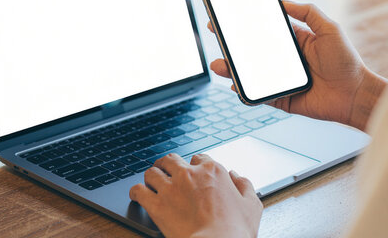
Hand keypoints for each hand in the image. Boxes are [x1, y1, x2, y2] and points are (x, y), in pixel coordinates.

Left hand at [129, 153, 262, 237]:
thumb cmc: (235, 229)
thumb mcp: (251, 205)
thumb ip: (244, 186)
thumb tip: (236, 176)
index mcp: (212, 171)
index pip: (198, 158)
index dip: (194, 166)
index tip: (193, 173)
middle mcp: (189, 174)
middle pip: (170, 159)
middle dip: (167, 165)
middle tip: (166, 172)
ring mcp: (171, 188)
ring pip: (152, 172)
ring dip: (151, 177)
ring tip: (151, 182)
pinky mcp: (157, 205)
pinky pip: (138, 191)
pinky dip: (136, 192)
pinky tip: (138, 195)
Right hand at [208, 1, 387, 130]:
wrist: (356, 95)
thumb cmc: (347, 62)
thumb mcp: (330, 29)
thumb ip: (308, 12)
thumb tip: (283, 1)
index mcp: (294, 42)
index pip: (264, 31)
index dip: (246, 24)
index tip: (228, 16)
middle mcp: (284, 61)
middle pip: (252, 52)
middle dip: (231, 46)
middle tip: (216, 34)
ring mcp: (281, 80)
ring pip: (250, 74)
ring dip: (232, 69)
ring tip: (220, 64)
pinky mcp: (282, 99)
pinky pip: (259, 96)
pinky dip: (246, 92)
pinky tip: (236, 85)